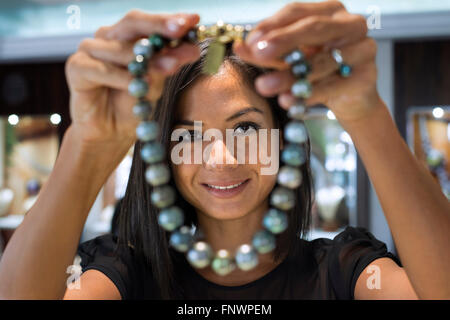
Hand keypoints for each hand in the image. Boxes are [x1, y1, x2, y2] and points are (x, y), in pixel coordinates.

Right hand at [65, 10, 199, 151]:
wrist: (111, 132)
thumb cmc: (134, 104)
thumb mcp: (157, 82)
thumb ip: (169, 64)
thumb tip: (192, 48)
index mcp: (128, 35)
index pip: (150, 22)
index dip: (171, 19)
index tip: (194, 20)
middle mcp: (108, 36)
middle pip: (133, 23)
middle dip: (159, 26)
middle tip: (181, 29)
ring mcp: (90, 49)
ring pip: (119, 48)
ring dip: (146, 58)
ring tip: (171, 66)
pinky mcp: (76, 67)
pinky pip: (102, 69)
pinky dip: (121, 77)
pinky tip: (137, 84)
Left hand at [233, 1, 383, 125]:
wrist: (350, 97)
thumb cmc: (317, 70)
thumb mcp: (288, 59)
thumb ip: (266, 53)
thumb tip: (239, 47)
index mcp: (328, 11)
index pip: (296, 12)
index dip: (271, 25)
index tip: (249, 42)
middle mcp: (349, 23)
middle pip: (313, 27)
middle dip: (283, 41)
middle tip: (258, 54)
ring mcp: (363, 48)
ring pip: (323, 60)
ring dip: (290, 75)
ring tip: (265, 86)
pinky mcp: (366, 75)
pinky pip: (333, 84)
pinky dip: (308, 93)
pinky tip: (287, 100)